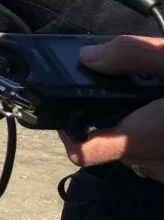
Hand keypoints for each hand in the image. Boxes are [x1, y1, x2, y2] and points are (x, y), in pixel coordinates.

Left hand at [62, 35, 163, 180]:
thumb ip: (134, 55)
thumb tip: (88, 57)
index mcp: (147, 136)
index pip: (84, 152)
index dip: (67, 131)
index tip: (65, 106)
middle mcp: (157, 163)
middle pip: (108, 146)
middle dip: (108, 118)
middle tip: (123, 89)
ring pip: (135, 152)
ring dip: (134, 128)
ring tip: (151, 97)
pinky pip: (157, 156)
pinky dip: (156, 136)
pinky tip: (163, 112)